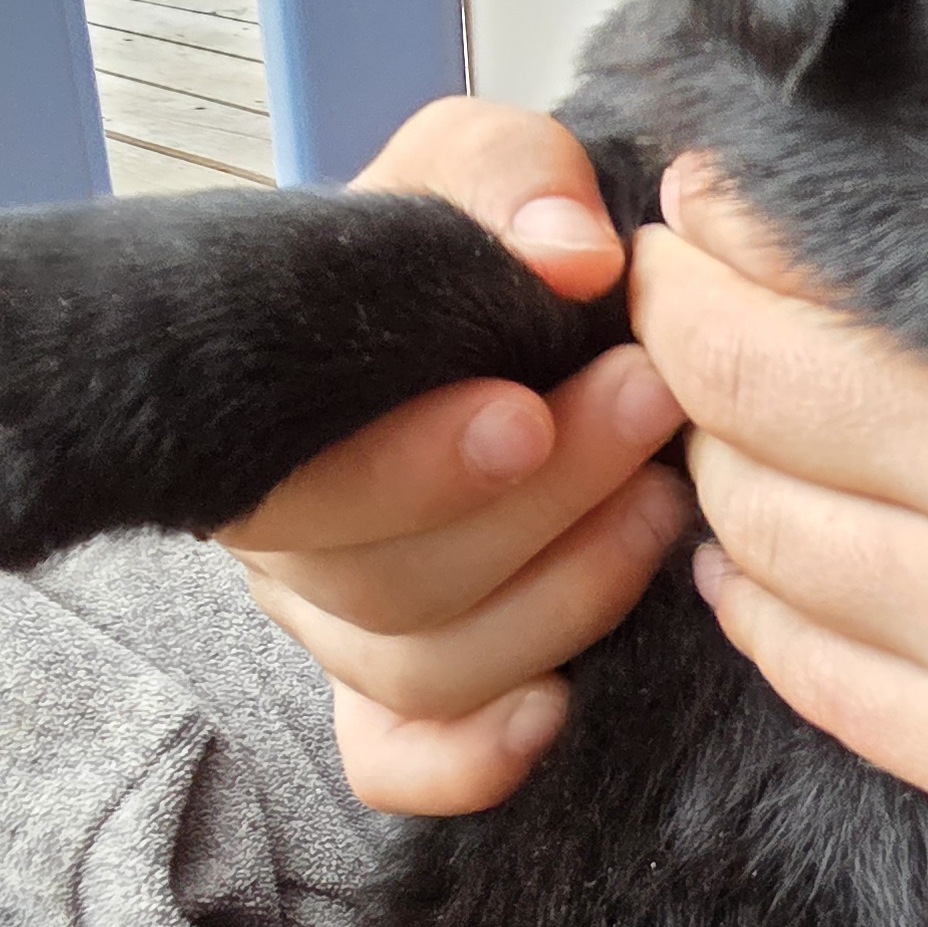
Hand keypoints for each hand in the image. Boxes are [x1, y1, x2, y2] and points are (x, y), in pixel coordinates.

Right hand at [217, 99, 694, 813]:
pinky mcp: (401, 690)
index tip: (531, 410)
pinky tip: (557, 713)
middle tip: (648, 409)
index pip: (297, 485)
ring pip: (421, 670)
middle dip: (536, 509)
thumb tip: (570, 255)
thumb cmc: (466, 238)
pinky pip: (398, 763)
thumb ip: (510, 178)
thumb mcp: (478, 164)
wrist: (487, 302)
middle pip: (384, 585)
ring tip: (663, 506)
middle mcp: (290, 536)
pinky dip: (467, 758)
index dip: (412, 469)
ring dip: (557, 599)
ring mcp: (344, 623)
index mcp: (264, 414)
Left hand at [634, 160, 927, 844]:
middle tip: (685, 291)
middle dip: (691, 351)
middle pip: (751, 445)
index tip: (692, 210)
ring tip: (741, 410)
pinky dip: (761, 602)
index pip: (779, 344)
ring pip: (763, 557)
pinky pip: (814, 682)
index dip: (703, 264)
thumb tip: (747, 208)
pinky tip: (763, 552)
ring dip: (725, 472)